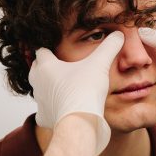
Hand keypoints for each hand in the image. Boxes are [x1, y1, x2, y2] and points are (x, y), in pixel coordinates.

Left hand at [29, 31, 123, 154]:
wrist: (79, 120)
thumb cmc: (85, 90)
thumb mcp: (100, 63)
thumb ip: (109, 47)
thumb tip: (119, 34)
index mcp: (46, 65)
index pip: (42, 51)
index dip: (50, 50)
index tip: (57, 51)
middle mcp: (38, 82)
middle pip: (37, 69)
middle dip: (47, 68)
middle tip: (61, 68)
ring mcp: (39, 101)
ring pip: (40, 90)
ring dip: (49, 88)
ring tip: (64, 88)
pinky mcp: (44, 117)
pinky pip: (44, 111)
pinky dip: (52, 110)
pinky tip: (62, 109)